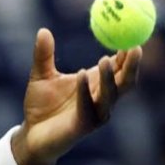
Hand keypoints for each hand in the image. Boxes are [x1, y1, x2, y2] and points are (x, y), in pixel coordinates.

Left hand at [11, 28, 142, 164]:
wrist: (30, 135)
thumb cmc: (40, 106)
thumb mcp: (40, 76)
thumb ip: (44, 55)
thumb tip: (43, 30)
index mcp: (96, 84)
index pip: (119, 67)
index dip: (127, 53)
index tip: (130, 33)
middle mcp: (101, 99)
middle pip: (125, 81)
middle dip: (132, 65)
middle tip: (134, 46)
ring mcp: (95, 114)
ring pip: (110, 95)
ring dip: (109, 77)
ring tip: (105, 59)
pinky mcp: (83, 126)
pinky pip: (87, 107)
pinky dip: (85, 90)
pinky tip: (81, 74)